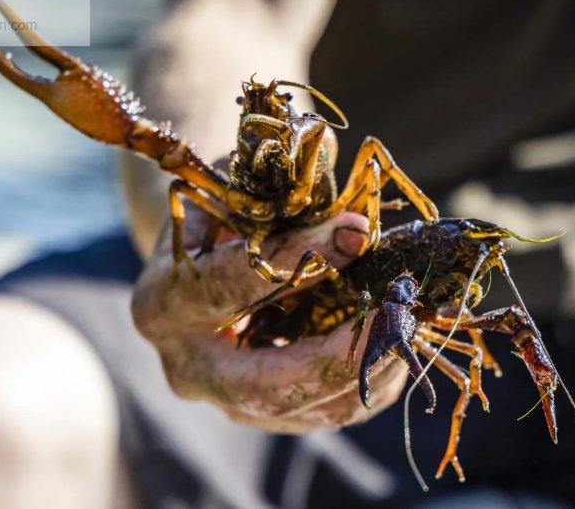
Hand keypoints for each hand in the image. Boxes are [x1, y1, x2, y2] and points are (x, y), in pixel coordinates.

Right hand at [131, 205, 407, 432]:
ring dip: (367, 370)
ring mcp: (226, 402)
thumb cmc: (216, 224)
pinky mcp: (265, 416)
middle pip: (263, 384)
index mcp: (163, 303)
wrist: (197, 274)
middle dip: (334, 354)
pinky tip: (399, 345)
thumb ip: (265, 192)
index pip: (229, 287)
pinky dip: (370, 383)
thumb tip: (322, 158)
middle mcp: (188, 366)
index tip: (357, 231)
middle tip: (394, 318)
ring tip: (411, 327)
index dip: (296, 258)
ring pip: (304, 409)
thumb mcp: (226, 198)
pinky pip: (327, 414)